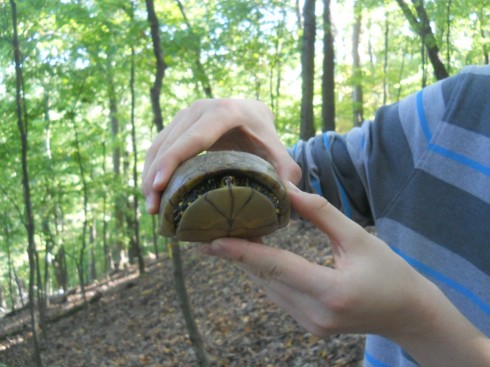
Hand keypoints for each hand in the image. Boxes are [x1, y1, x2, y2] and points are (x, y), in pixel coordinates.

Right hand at [142, 99, 300, 213]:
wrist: (254, 115)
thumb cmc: (267, 138)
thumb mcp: (280, 155)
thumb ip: (287, 175)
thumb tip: (288, 201)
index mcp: (225, 112)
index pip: (194, 139)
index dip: (173, 161)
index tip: (159, 186)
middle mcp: (200, 108)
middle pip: (170, 143)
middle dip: (155, 176)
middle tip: (152, 209)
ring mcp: (186, 113)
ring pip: (159, 144)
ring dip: (149, 174)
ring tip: (151, 207)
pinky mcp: (178, 122)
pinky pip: (159, 145)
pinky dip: (152, 167)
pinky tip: (152, 191)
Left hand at [201, 183, 423, 336]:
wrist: (408, 314)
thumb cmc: (390, 273)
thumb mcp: (359, 239)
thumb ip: (322, 214)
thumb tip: (288, 191)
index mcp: (331, 292)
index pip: (277, 268)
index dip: (242, 253)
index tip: (210, 242)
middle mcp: (315, 314)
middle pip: (266, 279)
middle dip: (237, 255)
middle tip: (207, 231)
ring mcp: (310, 325)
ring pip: (268, 288)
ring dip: (249, 265)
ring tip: (224, 238)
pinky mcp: (308, 326)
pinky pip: (278, 296)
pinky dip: (265, 275)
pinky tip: (254, 256)